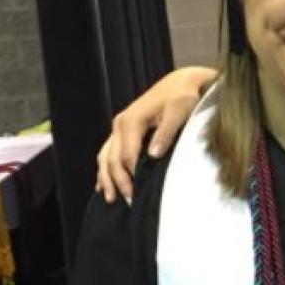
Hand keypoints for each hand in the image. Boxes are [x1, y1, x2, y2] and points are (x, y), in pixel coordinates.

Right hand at [95, 66, 216, 204]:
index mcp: (131, 121)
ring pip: (105, 157)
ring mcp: (118, 127)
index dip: (132, 177)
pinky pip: (107, 152)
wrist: (181, 83)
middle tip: (130, 202)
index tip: (139, 195)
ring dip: (107, 179)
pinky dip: (104, 169)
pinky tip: (102, 184)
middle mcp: (119, 125)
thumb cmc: (182, 96)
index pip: (127, 157)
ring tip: (111, 199)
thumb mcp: (179, 111)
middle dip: (119, 183)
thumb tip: (153, 155)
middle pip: (113, 160)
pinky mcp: (122, 130)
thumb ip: (166, 133)